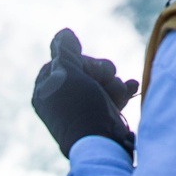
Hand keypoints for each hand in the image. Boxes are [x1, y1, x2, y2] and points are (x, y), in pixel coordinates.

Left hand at [32, 28, 138, 158]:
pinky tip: (128, 89)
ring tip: (116, 92)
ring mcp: (83, 105)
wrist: (101, 142)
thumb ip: (64, 52)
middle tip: (104, 79)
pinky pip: (111, 92)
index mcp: (46, 89)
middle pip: (85, 67)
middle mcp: (62, 97)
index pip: (63, 60)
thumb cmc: (79, 107)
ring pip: (101, 78)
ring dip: (112, 81)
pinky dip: (120, 90)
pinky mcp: (101, 113)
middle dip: (99, 70)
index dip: (79, 60)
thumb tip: (62, 34)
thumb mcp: (68, 74)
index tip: (84, 68)